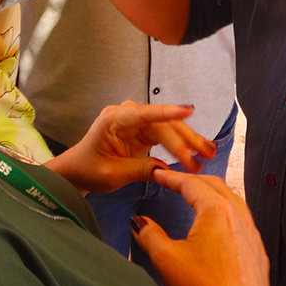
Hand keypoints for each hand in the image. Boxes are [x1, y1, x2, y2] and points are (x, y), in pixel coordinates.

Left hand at [46, 101, 215, 192]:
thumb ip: (140, 169)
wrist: (77, 171)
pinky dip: (181, 144)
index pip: (144, 114)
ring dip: (188, 140)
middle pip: (162, 123)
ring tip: (208, 152)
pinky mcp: (143, 131)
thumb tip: (166, 170)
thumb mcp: (113, 174)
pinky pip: (166, 135)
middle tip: (203, 154)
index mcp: (114, 120)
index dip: (167, 112)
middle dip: (185, 139)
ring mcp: (136, 122)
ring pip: (169, 128)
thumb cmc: (88, 169)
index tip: (188, 111)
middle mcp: (127, 115)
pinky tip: (197, 150)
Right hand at [133, 170, 269, 285]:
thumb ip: (149, 234)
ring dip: (214, 194)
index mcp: (216, 211)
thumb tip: (139, 222)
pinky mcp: (258, 252)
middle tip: (176, 181)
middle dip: (194, 180)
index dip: (171, 177)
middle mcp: (239, 217)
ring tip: (198, 197)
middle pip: (215, 186)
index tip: (158, 174)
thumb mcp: (166, 259)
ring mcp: (252, 234)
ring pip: (233, 202)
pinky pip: (244, 222)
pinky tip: (221, 227)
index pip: (191, 184)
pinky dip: (229, 214)